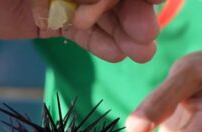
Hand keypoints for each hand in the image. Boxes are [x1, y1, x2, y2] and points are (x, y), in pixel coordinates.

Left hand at [0, 0, 161, 62]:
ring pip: (101, 16)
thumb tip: (105, 0)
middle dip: (133, 13)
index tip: (153, 1)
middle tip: (147, 35)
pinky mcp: (48, 21)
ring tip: (141, 52)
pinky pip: (80, 34)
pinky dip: (98, 44)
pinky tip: (116, 54)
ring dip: (123, 33)